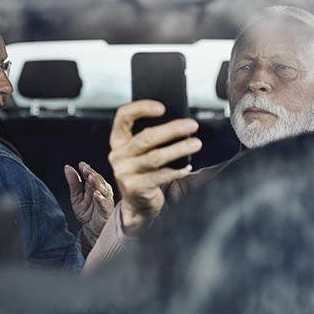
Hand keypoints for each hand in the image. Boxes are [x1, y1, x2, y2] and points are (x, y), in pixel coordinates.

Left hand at [65, 161, 113, 245]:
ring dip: (97, 183)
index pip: (91, 175)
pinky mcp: (108, 211)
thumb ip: (73, 183)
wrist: (93, 230)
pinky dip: (101, 199)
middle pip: (98, 180)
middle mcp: (102, 191)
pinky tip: (97, 194)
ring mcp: (106, 200)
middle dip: (92, 174)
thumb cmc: (87, 213)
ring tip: (91, 178)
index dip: (86, 169)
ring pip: (103, 189)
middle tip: (86, 169)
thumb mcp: (76, 197)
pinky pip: (105, 204)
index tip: (81, 165)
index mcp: (94, 186)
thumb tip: (67, 167)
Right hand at [108, 100, 201, 234]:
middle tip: (192, 125)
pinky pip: (160, 176)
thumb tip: (184, 124)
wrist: (139, 205)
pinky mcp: (134, 187)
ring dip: (179, 149)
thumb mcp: (143, 153)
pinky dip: (176, 171)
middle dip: (172, 129)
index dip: (141, 108)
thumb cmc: (146, 174)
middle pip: (145, 137)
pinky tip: (187, 168)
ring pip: (155, 157)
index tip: (162, 108)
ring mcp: (124, 172)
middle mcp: (118, 155)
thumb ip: (154, 138)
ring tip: (196, 144)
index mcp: (119, 141)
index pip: (123, 116)